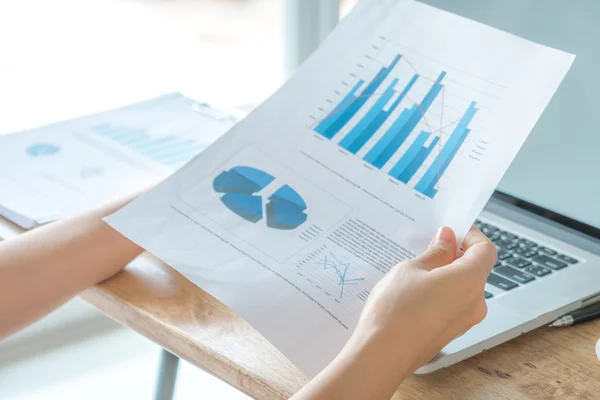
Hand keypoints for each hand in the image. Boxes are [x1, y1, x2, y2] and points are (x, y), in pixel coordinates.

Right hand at [349, 225, 496, 374]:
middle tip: (427, 246)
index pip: (485, 250)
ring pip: (462, 288)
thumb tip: (448, 238)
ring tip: (414, 270)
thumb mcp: (411, 269)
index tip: (453, 229)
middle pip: (474, 269)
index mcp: (470, 280)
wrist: (382, 354)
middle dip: (454, 255)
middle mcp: (474, 302)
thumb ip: (435, 252)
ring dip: (444, 274)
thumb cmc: (395, 311)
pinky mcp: (450, 333)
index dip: (471, 236)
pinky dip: (439, 293)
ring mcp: (464, 321)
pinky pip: (452, 304)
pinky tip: (413, 292)